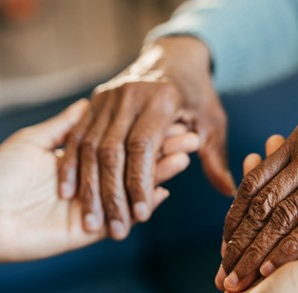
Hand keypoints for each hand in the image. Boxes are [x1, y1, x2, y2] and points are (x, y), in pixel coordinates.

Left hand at [0, 99, 197, 264]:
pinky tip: (165, 189)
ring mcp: (96, 205)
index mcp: (81, 160)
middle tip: (189, 137)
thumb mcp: (32, 141)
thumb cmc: (1, 175)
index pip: (121, 143)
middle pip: (135, 164)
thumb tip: (87, 103)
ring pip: (135, 188)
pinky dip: (144, 203)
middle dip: (161, 151)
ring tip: (184, 158)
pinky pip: (125, 217)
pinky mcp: (92, 230)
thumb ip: (64, 127)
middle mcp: (93, 182)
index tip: (167, 117)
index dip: (144, 132)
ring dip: (160, 173)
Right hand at [58, 37, 234, 239]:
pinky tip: (68, 193)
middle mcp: (129, 96)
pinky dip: (71, 165)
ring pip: (90, 147)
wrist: (172, 56)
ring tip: (91, 221)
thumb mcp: (211, 121)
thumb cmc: (195, 94)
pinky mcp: (93, 101)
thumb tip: (229, 192)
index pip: (144, 147)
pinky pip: (76, 136)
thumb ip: (214, 157)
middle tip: (115, 230)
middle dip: (112, 194)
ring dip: (88, 187)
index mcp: (161, 99)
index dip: (140, 183)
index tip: (140, 217)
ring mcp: (107, 97)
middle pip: (112, 151)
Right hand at [192, 137, 297, 292]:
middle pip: (290, 196)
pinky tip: (243, 176)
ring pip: (265, 202)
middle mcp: (294, 249)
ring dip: (263, 176)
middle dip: (285, 168)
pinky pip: (243, 217)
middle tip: (279, 137)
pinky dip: (243, 195)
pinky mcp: (241, 253)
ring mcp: (265, 250)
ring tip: (261, 148)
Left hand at [219, 91, 297, 292]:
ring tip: (241, 277)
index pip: (254, 183)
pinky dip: (290, 248)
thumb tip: (273, 176)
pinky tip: (273, 267)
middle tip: (224, 269)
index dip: (235, 217)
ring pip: (283, 215)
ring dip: (257, 252)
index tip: (225, 244)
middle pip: (262, 202)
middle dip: (239, 241)